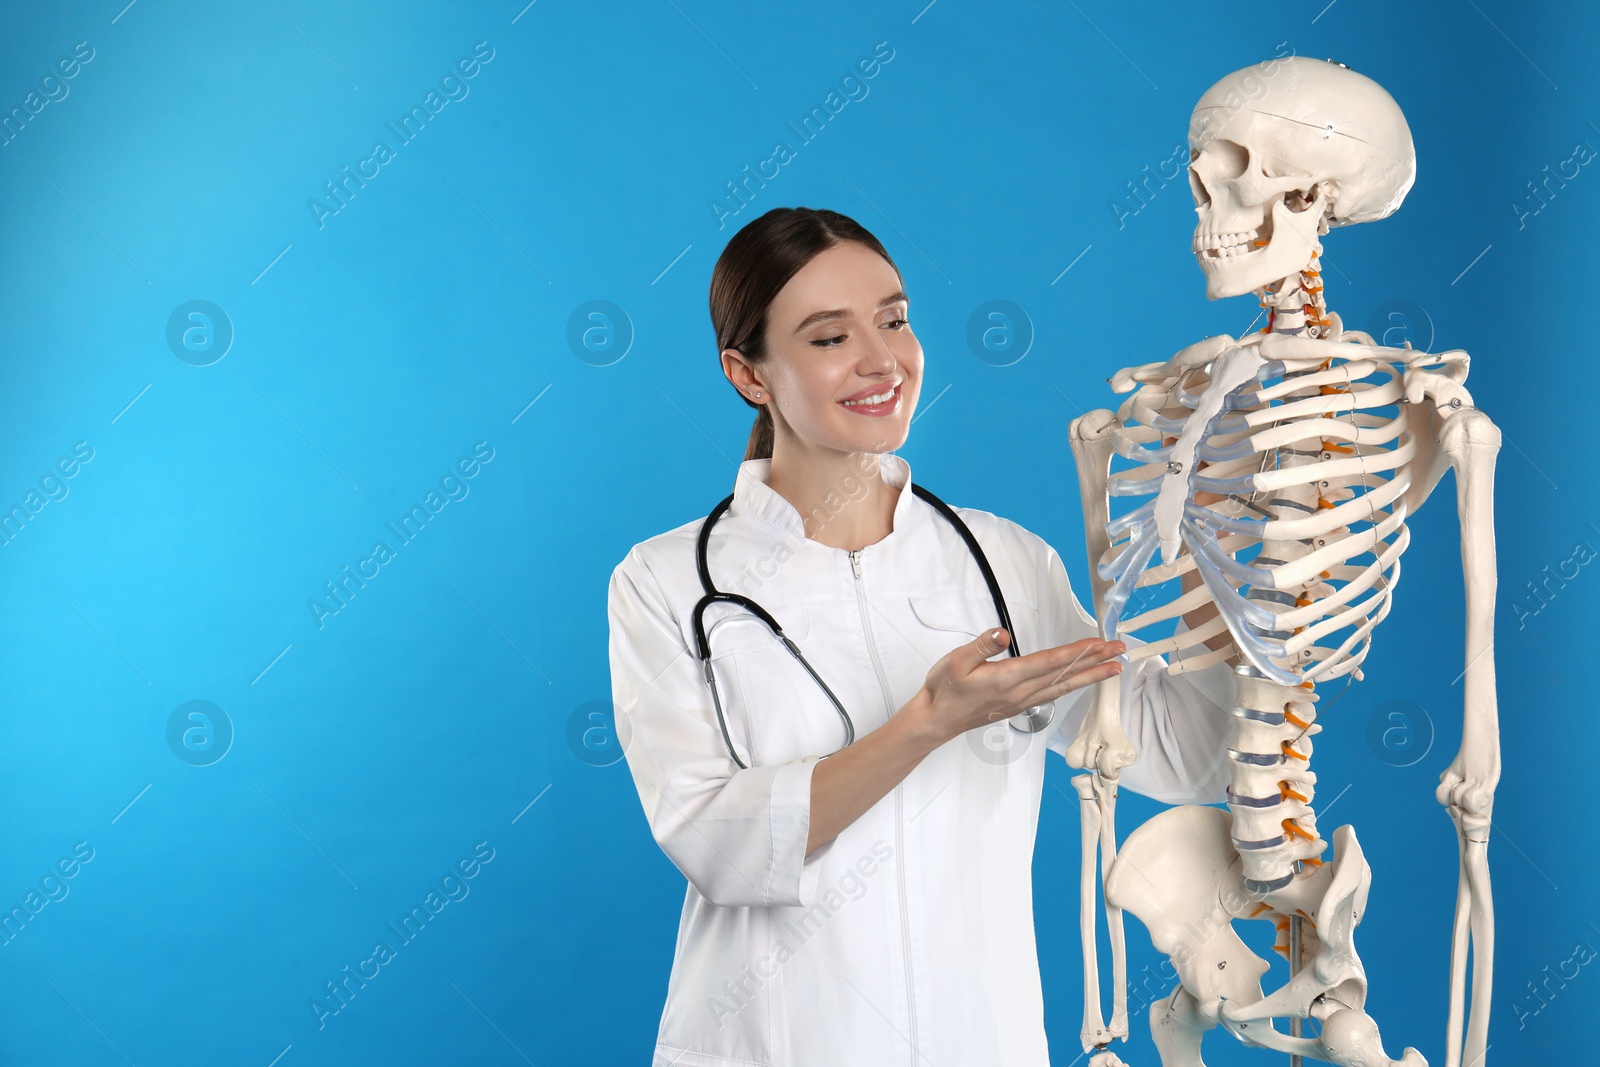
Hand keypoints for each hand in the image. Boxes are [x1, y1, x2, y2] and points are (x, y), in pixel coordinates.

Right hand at [914, 628, 1124, 746]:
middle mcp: (1020, 693)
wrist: (936, 719)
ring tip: (1113, 668)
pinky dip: (1073, 685)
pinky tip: (1082, 681)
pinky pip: (1054, 694)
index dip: (1076, 652)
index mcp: (1006, 679)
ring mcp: (1022, 702)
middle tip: (1120, 653)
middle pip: (1064, 676)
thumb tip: (1001, 634)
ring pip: (1063, 687)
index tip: (1098, 644)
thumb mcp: (955, 661)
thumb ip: (980, 646)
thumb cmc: (944, 689)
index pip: (1049, 663)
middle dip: (1095, 663)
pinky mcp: (1019, 705)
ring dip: (1091, 676)